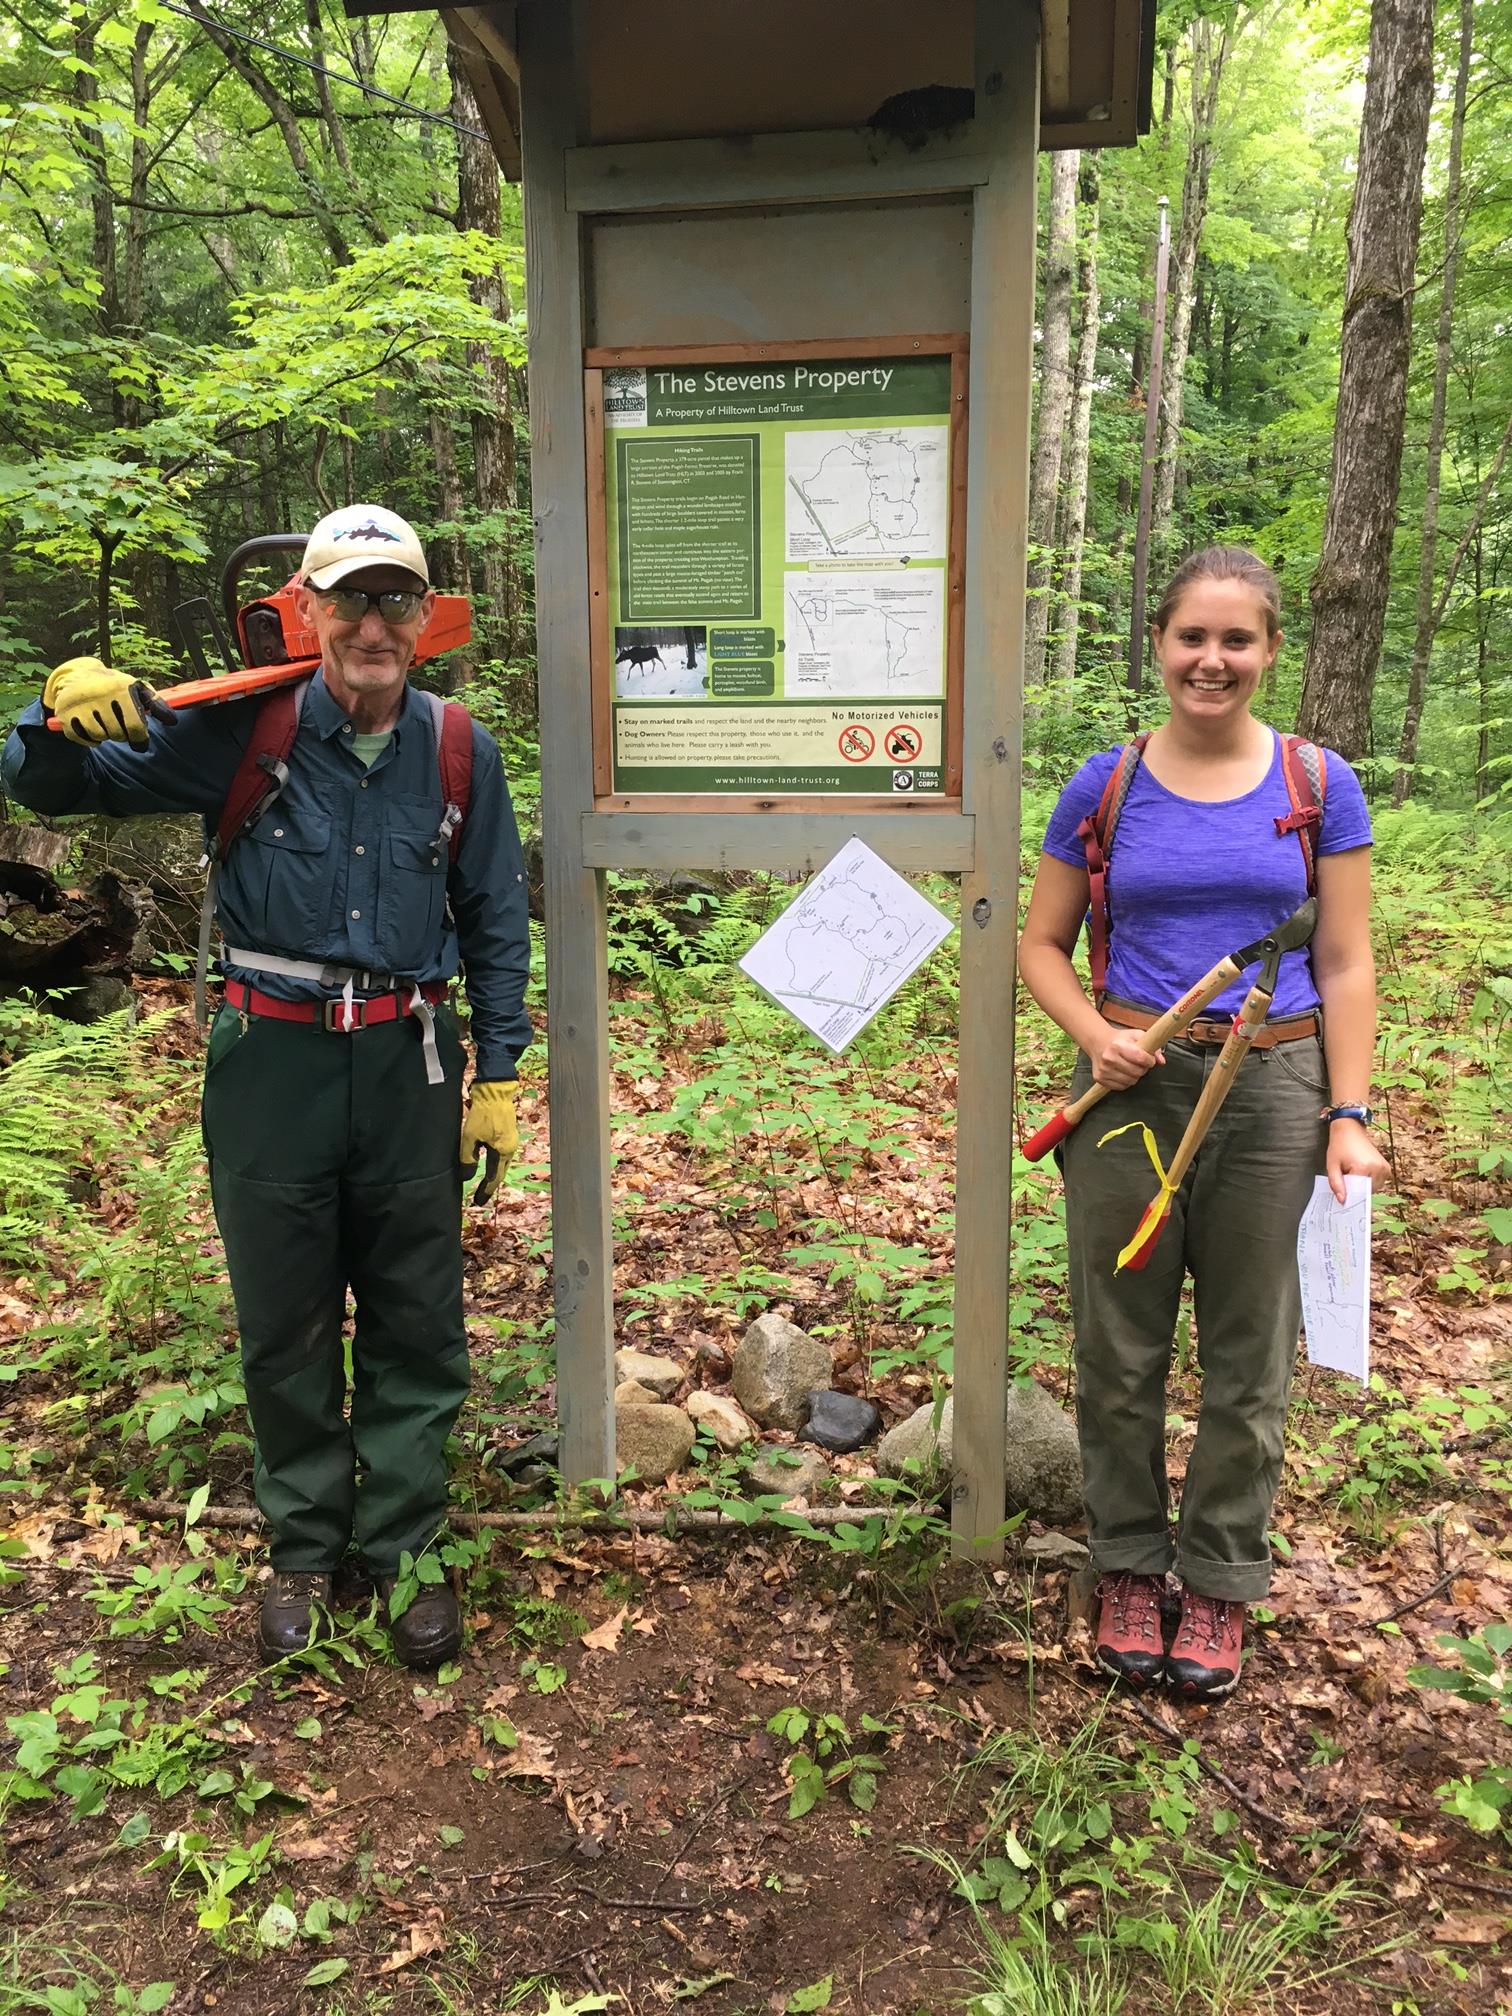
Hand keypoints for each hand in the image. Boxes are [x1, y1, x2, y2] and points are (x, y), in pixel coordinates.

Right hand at [43, 657, 167, 747]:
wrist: (77, 675)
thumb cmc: (114, 686)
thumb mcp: (136, 688)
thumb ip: (156, 704)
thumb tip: (172, 721)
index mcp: (119, 689)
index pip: (135, 727)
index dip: (140, 740)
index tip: (140, 742)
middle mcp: (98, 696)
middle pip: (117, 734)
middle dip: (122, 734)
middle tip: (118, 725)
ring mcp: (79, 705)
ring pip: (100, 736)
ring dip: (106, 735)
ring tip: (105, 723)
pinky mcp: (65, 714)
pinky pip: (82, 738)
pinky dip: (90, 739)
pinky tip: (92, 727)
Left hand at [459, 1079, 518, 1203]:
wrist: (494, 1090)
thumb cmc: (482, 1114)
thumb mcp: (470, 1138)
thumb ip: (468, 1159)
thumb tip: (466, 1177)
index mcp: (503, 1152)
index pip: (494, 1177)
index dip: (486, 1191)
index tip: (478, 1202)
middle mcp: (510, 1148)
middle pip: (500, 1172)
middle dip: (490, 1185)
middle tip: (481, 1197)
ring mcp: (511, 1140)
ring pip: (502, 1163)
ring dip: (493, 1174)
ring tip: (484, 1183)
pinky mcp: (508, 1133)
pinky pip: (502, 1154)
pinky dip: (495, 1163)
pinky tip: (488, 1163)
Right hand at [1089, 1024, 1164, 1091]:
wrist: (1098, 1042)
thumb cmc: (1119, 1040)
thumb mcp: (1137, 1036)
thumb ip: (1153, 1046)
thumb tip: (1161, 1061)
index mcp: (1117, 1046)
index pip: (1141, 1059)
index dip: (1149, 1061)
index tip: (1149, 1059)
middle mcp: (1109, 1058)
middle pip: (1137, 1072)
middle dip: (1143, 1069)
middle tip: (1140, 1063)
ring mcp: (1103, 1070)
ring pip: (1130, 1081)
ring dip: (1135, 1076)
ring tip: (1131, 1067)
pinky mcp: (1100, 1078)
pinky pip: (1121, 1087)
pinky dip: (1125, 1082)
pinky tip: (1123, 1073)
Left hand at [1326, 1117, 1388, 1201]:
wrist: (1350, 1130)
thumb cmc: (1339, 1146)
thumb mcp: (1332, 1165)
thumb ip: (1336, 1184)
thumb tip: (1343, 1201)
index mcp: (1363, 1167)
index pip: (1357, 1192)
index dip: (1349, 1195)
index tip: (1342, 1198)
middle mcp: (1377, 1168)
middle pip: (1365, 1192)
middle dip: (1355, 1190)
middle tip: (1346, 1179)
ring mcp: (1384, 1168)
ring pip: (1372, 1189)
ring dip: (1362, 1186)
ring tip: (1353, 1173)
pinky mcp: (1386, 1168)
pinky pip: (1377, 1183)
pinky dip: (1368, 1182)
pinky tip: (1360, 1172)